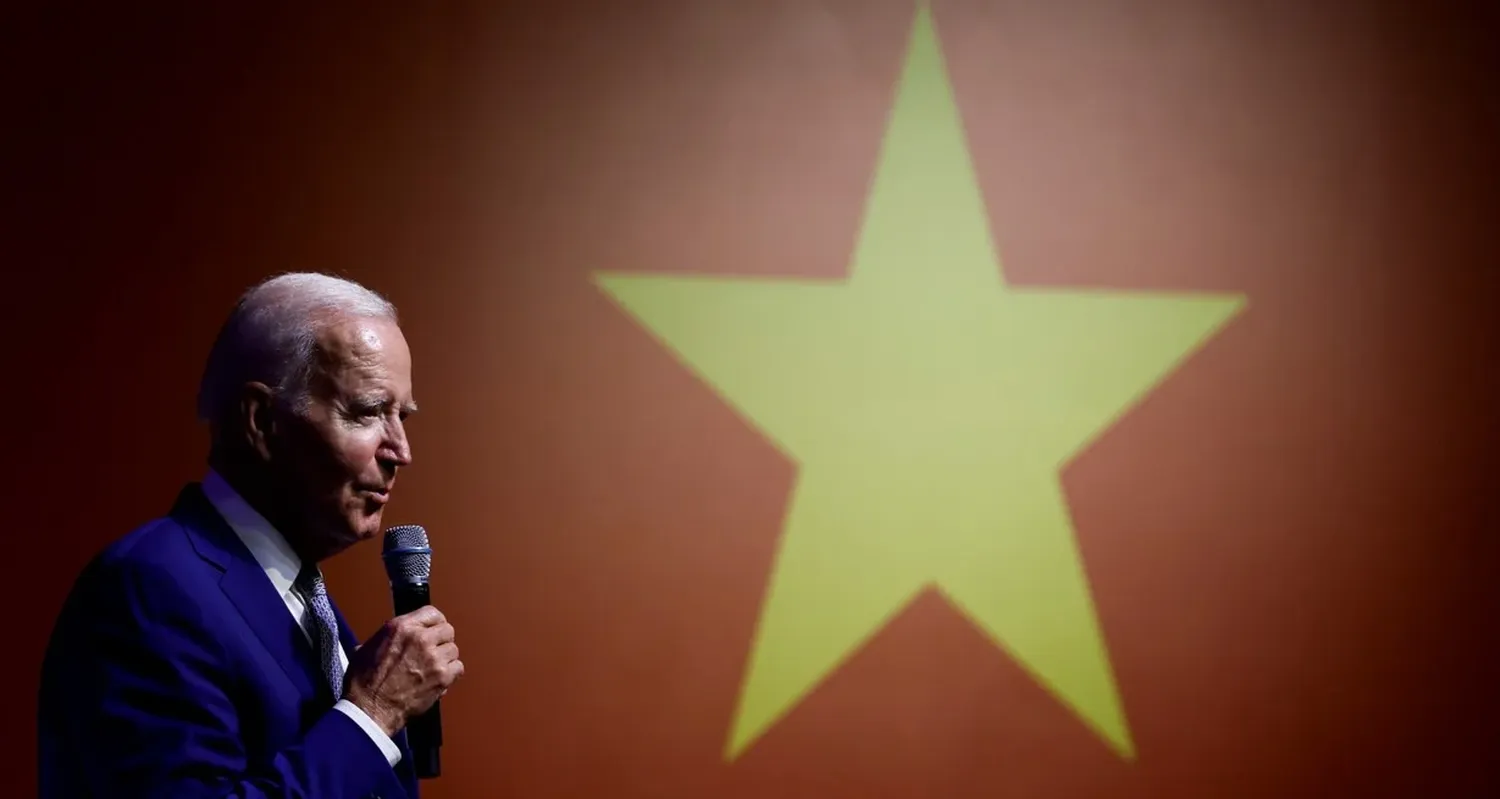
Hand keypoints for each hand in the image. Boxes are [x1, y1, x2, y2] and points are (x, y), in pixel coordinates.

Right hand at [342, 606, 462, 736]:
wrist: (370, 709)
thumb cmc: (364, 683)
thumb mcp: (366, 649)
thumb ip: (384, 639)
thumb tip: (385, 641)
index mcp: (401, 627)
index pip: (432, 613)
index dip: (434, 623)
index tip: (434, 630)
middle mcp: (420, 638)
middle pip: (447, 630)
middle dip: (441, 641)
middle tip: (434, 652)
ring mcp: (433, 657)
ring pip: (453, 650)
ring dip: (445, 659)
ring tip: (433, 668)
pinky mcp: (442, 676)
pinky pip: (458, 667)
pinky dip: (451, 674)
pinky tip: (439, 679)